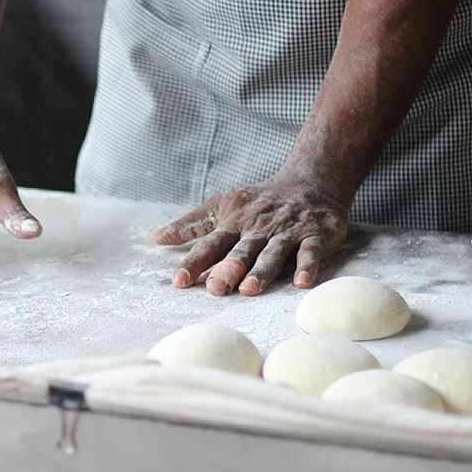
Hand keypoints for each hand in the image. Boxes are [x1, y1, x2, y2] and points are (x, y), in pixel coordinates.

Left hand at [151, 175, 348, 295]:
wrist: (311, 182)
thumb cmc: (260, 200)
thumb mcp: (222, 204)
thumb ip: (192, 224)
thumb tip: (157, 238)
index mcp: (235, 222)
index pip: (211, 244)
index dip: (194, 261)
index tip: (179, 280)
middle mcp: (259, 228)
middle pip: (241, 251)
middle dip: (228, 269)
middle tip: (215, 288)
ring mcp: (287, 232)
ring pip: (272, 253)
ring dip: (261, 270)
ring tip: (250, 289)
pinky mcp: (315, 235)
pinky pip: (310, 252)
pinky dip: (306, 266)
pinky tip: (301, 282)